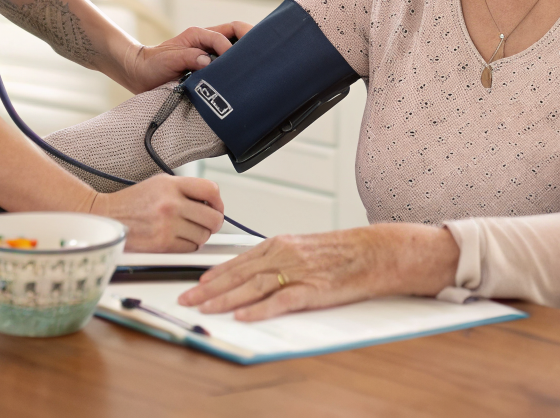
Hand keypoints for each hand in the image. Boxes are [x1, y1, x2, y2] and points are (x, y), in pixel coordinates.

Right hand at [91, 173, 225, 250]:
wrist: (107, 216)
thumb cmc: (133, 201)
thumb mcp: (159, 183)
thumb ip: (184, 189)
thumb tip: (211, 203)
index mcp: (171, 185)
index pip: (211, 190)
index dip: (218, 201)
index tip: (216, 207)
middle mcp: (171, 203)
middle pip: (213, 217)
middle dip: (214, 222)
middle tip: (208, 224)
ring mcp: (167, 225)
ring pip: (203, 235)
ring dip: (200, 236)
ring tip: (188, 230)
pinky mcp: (162, 244)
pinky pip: (190, 248)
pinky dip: (188, 246)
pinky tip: (178, 239)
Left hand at [120, 21, 254, 93]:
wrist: (140, 74)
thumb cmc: (153, 64)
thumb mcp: (169, 59)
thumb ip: (188, 58)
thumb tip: (207, 61)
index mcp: (197, 35)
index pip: (222, 36)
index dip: (231, 48)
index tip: (235, 62)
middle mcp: (205, 41)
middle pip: (235, 32)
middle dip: (250, 38)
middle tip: (264, 50)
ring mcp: (208, 51)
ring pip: (234, 45)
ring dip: (245, 51)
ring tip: (258, 61)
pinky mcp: (208, 64)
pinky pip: (227, 61)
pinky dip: (238, 64)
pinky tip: (245, 73)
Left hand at [177, 224, 459, 320]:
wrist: (372, 252)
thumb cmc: (340, 252)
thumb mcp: (302, 248)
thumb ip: (278, 258)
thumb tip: (253, 272)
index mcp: (279, 244)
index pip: (237, 261)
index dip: (213, 274)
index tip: (194, 285)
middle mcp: (283, 254)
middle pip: (238, 274)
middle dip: (209, 289)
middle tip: (187, 300)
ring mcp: (296, 272)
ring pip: (252, 286)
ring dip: (225, 299)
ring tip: (205, 309)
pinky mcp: (312, 289)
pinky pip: (280, 301)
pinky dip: (259, 309)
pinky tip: (243, 315)